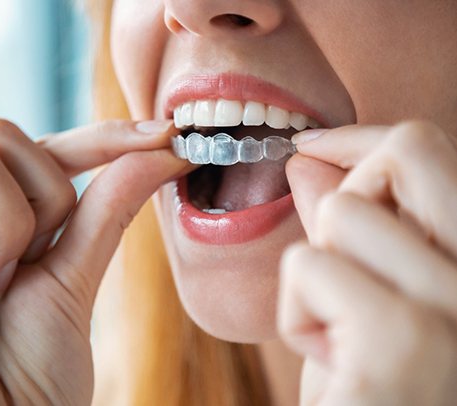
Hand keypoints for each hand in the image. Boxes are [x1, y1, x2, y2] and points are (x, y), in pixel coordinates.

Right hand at [0, 117, 190, 404]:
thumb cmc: (31, 373)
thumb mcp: (76, 279)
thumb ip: (107, 210)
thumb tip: (160, 151)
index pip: (50, 153)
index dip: (105, 137)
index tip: (167, 134)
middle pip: (9, 134)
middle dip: (47, 190)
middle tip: (39, 258)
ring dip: (20, 211)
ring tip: (3, 278)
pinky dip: (0, 221)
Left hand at [279, 121, 456, 404]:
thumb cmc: (372, 383)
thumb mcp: (368, 293)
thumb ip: (353, 224)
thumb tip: (308, 160)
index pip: (429, 149)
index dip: (362, 139)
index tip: (314, 145)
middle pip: (404, 153)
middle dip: (347, 196)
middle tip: (340, 263)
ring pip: (340, 214)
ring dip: (318, 274)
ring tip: (343, 333)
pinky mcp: (402, 340)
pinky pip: (308, 266)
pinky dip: (299, 313)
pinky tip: (333, 363)